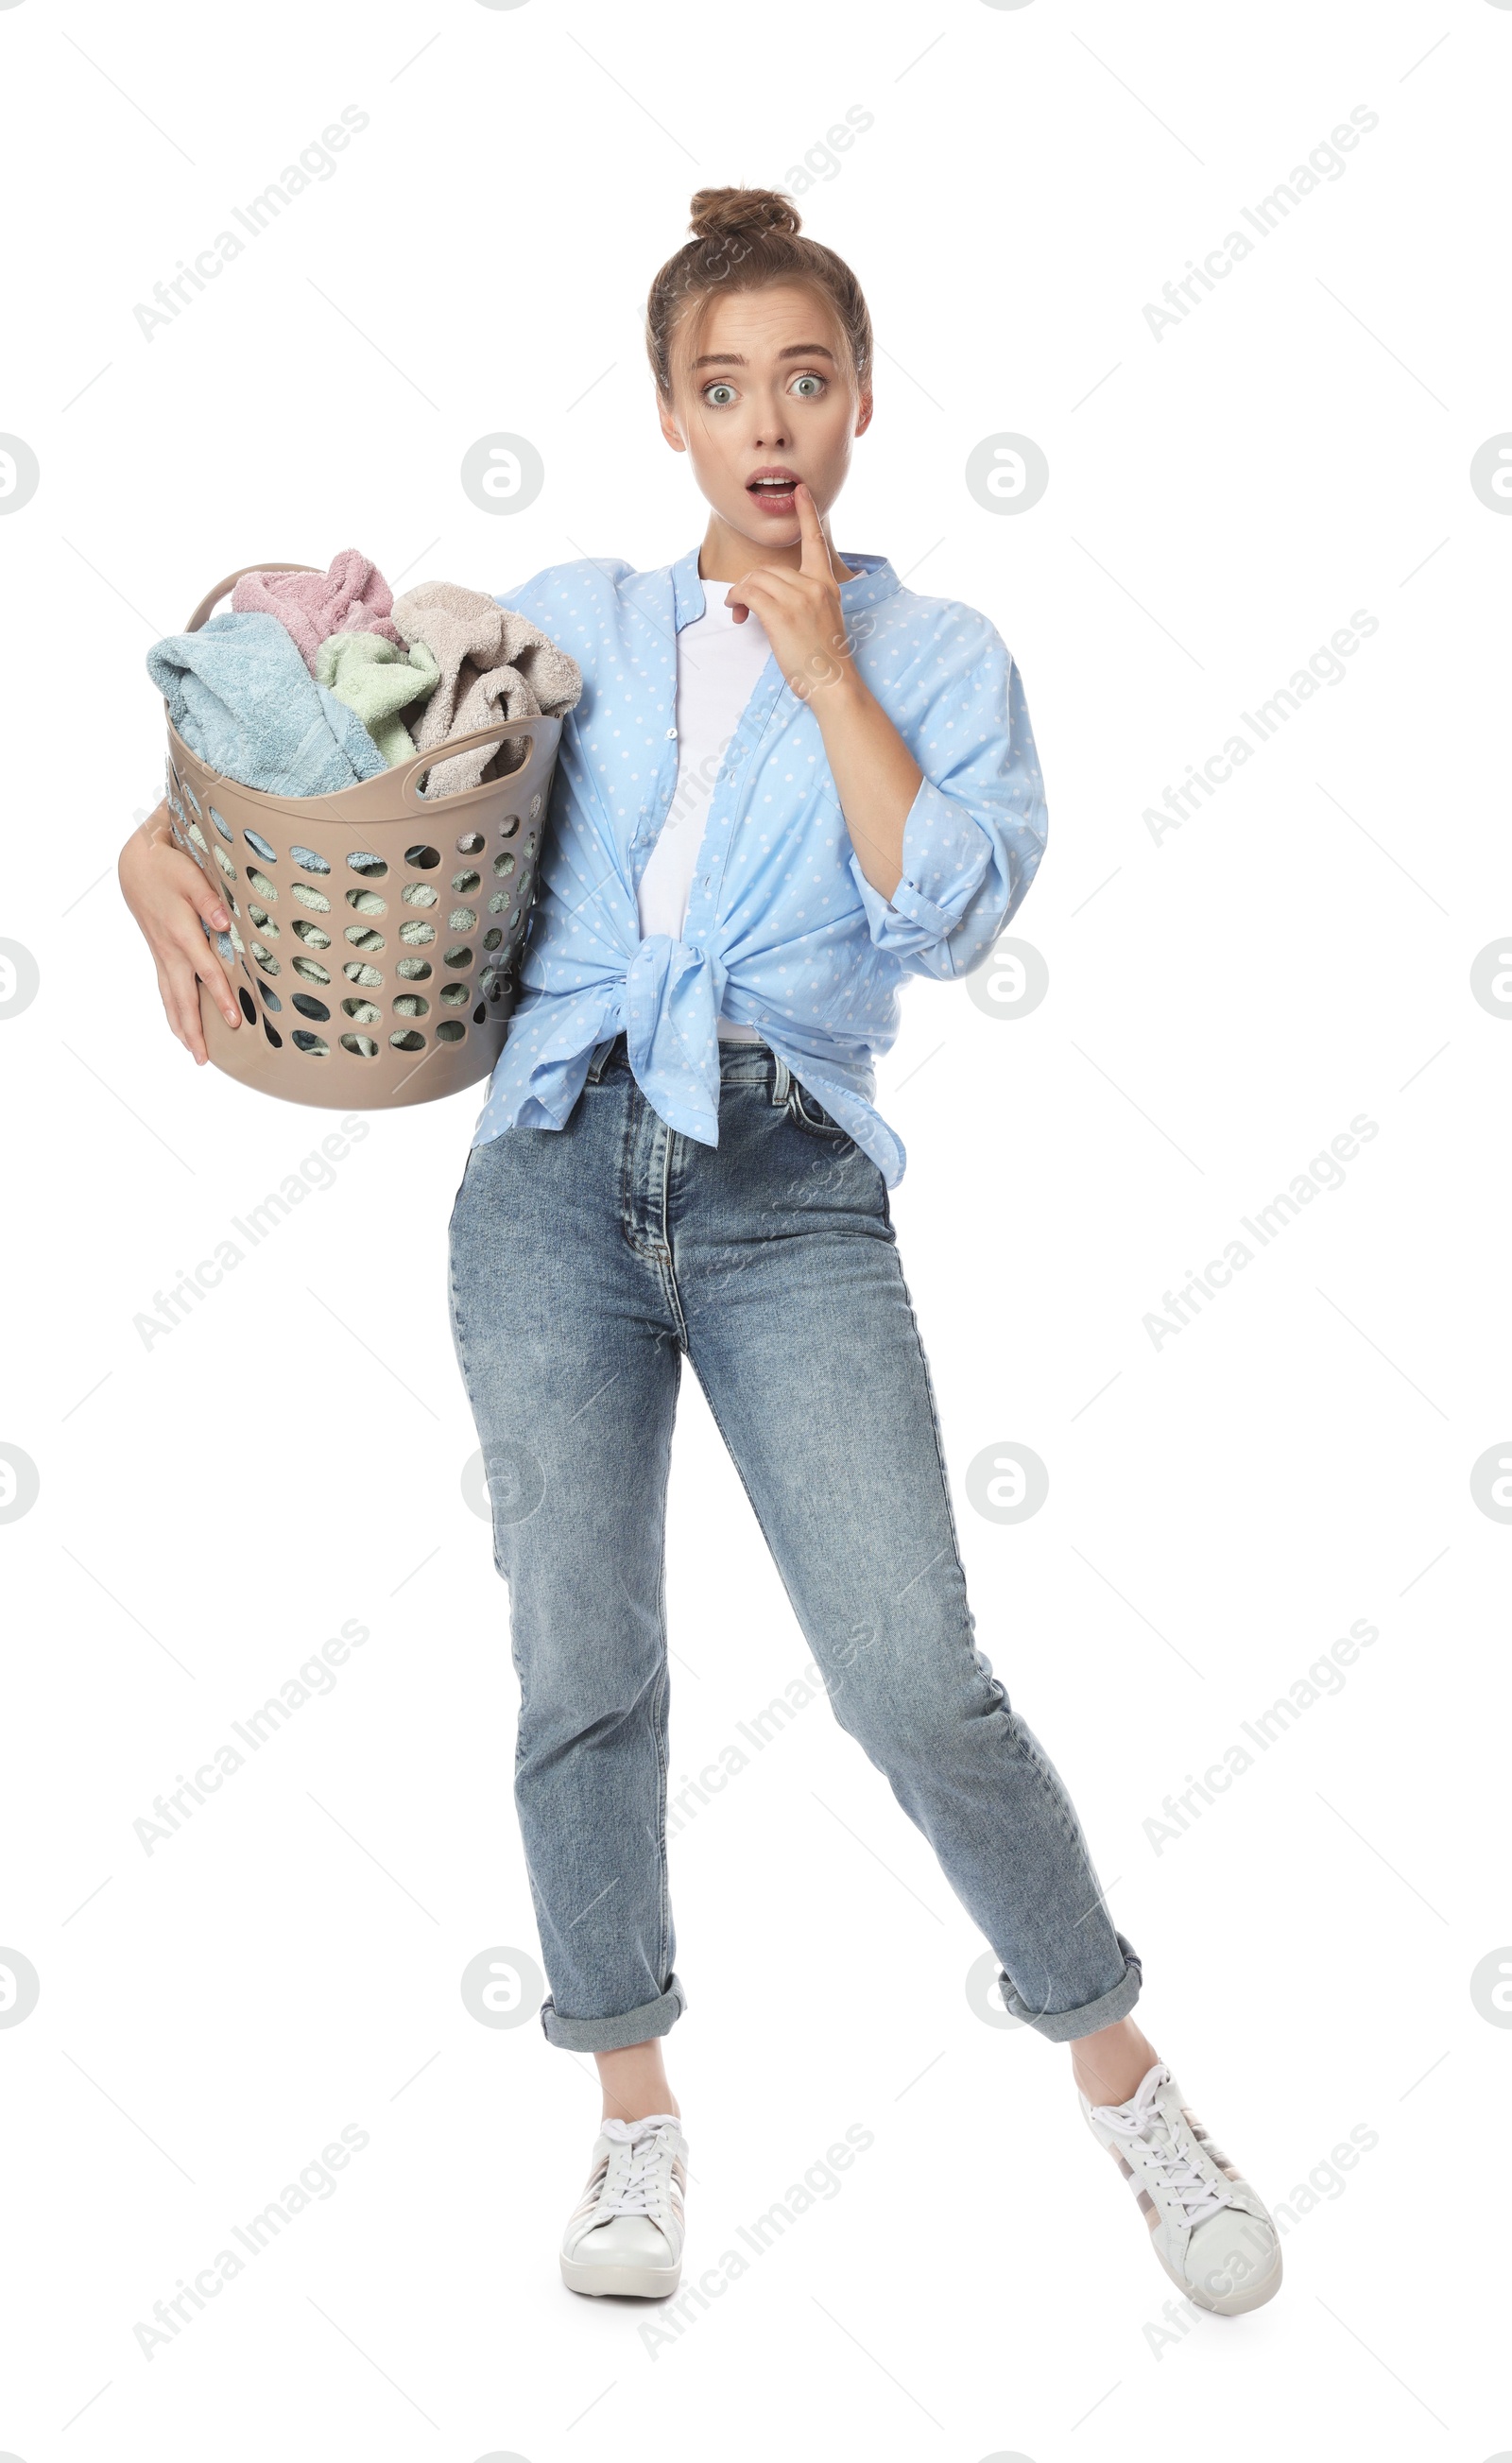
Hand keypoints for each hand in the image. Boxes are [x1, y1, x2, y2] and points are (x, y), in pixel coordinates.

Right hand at [118, 801, 241, 1062]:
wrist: (136, 866)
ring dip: (181, 1027)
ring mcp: (162, 955)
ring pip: (170, 998)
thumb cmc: (168, 868)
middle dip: (194, 1030)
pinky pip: (164, 990)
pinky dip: (171, 1012)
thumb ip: (209, 900)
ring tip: (193, 1053)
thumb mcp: (191, 876)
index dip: (222, 997)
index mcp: (182, 934)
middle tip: (203, 1059)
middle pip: (183, 998)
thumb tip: (224, 923)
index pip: (206, 972)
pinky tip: (178, 1026)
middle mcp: (170, 951)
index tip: (235, 1021)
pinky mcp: (159, 955)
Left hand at [726, 483, 856, 702]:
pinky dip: (737, 600)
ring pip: (756, 579)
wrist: (834, 685)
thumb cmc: (826, 660)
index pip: (815, 542)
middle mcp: (815, 586)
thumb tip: (770, 596)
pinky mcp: (781, 613)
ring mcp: (799, 598)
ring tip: (740, 613)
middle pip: (769, 569)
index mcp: (827, 585)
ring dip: (740, 594)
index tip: (800, 491)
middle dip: (750, 585)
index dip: (807, 514)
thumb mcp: (823, 620)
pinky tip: (737, 613)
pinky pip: (749, 593)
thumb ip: (805, 599)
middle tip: (744, 608)